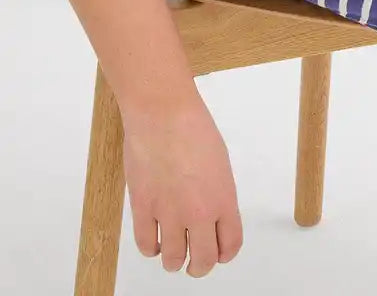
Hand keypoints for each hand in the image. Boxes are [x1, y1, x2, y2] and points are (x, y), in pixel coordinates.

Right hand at [122, 97, 242, 277]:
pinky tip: (155, 239)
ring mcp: (168, 213)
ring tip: (173, 252)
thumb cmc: (193, 128)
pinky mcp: (142, 209)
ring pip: (173, 261)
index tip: (219, 253)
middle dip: (200, 266)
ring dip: (175, 261)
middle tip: (195, 263)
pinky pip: (147, 246)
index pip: (230, 244)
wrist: (163, 113)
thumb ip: (218, 194)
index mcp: (223, 198)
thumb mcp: (220, 163)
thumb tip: (212, 216)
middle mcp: (198, 211)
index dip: (225, 254)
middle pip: (203, 261)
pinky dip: (152, 248)